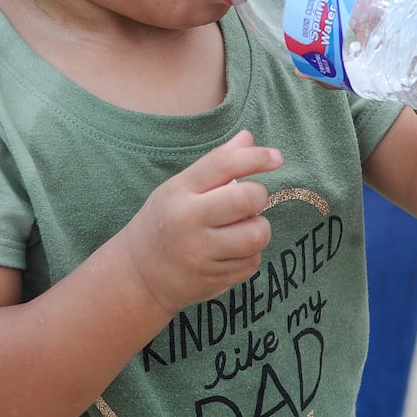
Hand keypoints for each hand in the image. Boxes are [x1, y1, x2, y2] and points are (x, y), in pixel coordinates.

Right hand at [121, 130, 281, 314]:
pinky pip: (253, 261)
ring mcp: (201, 254)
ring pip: (257, 234)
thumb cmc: (165, 221)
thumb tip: (248, 137)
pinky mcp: (214, 279)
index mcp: (179, 192)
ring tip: (241, 227)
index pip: (223, 164)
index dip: (256, 157)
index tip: (276, 157)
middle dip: (259, 196)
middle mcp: (188, 221)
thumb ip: (215, 163)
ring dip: (258, 228)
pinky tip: (230, 251)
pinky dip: (249, 254)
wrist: (139, 275)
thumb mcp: (180, 187)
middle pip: (247, 198)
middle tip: (249, 201)